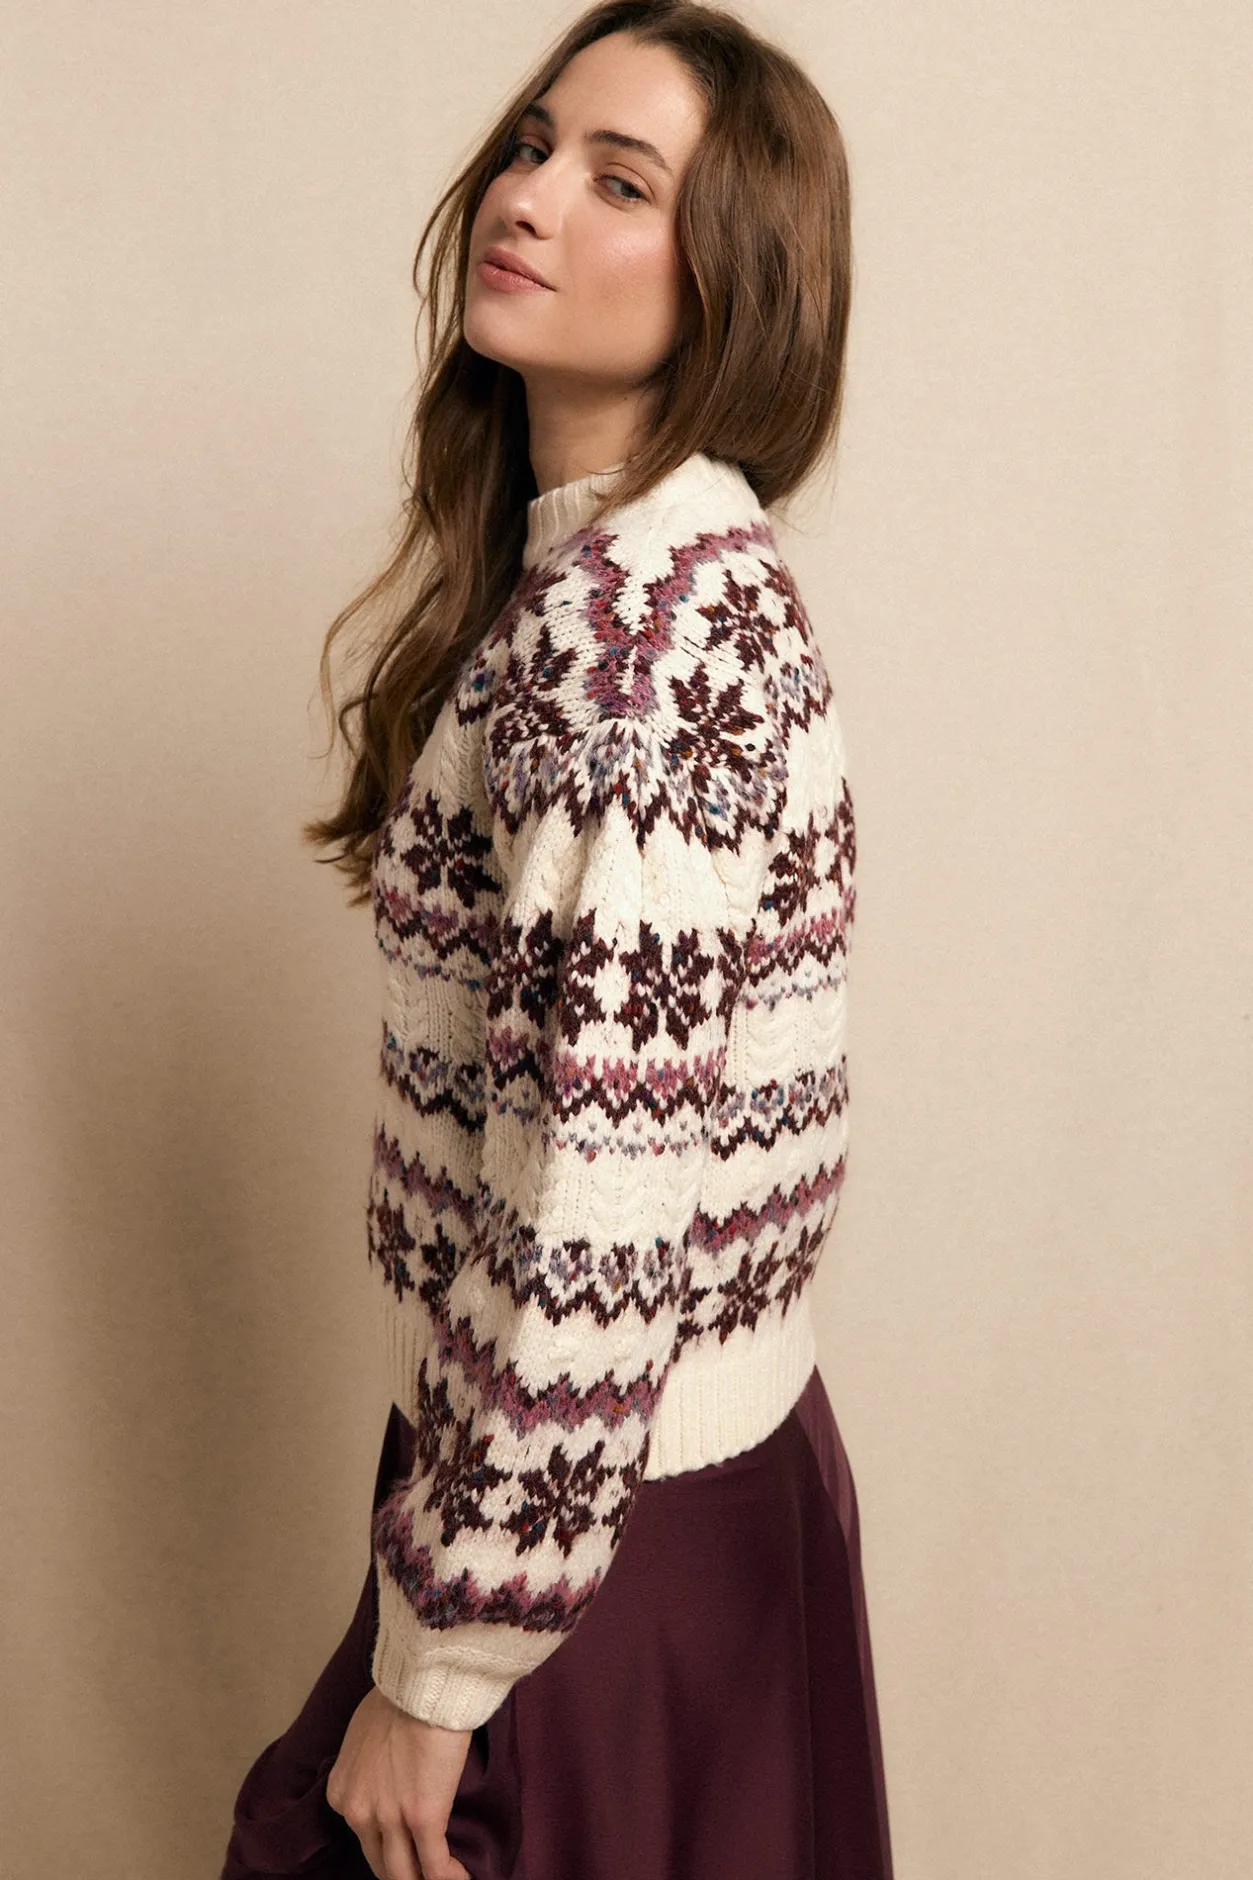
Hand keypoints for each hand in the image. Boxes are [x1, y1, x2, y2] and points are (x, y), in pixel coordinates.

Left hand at [326, 1684, 473, 1879]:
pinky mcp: (422, 1820)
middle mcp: (358, 1813)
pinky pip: (435, 1867)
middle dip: (403, 1872)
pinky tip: (462, 1877)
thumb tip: (384, 1773)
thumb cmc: (399, 1698)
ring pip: (404, 1874)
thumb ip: (366, 1766)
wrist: (422, 1685)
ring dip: (425, 1879)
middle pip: (381, 1864)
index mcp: (342, 1793)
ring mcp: (389, 1819)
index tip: (408, 1844)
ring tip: (444, 1877)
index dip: (388, 1845)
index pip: (364, 1838)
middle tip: (423, 1869)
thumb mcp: (363, 1736)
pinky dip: (449, 1877)